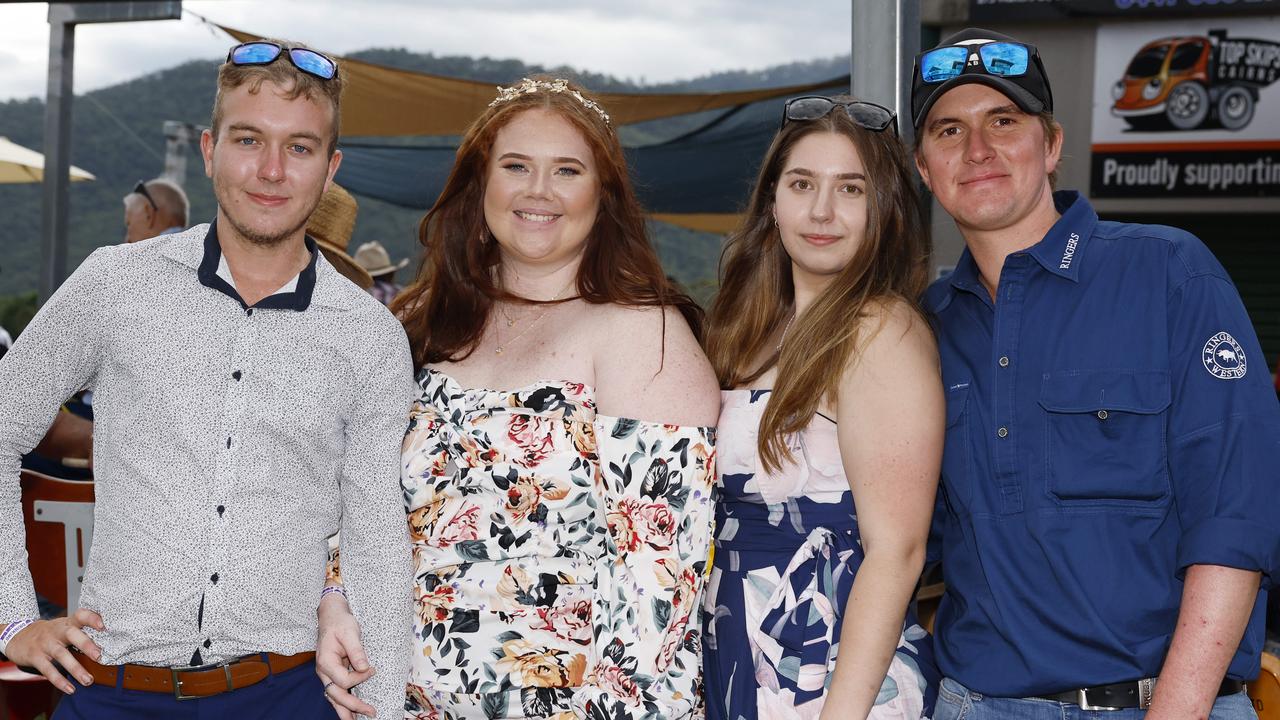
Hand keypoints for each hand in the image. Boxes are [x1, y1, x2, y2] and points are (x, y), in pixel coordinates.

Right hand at [4, 609, 104, 693]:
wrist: (17, 635)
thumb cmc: (49, 633)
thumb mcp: (63, 626)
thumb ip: (81, 631)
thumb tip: (108, 642)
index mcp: (67, 623)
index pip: (80, 615)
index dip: (91, 618)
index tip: (104, 625)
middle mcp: (56, 631)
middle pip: (72, 634)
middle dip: (86, 645)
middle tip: (99, 657)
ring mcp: (45, 644)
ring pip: (61, 655)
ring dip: (76, 669)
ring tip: (88, 680)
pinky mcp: (35, 657)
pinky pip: (48, 670)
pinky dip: (59, 681)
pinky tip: (70, 689)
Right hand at [316, 592, 375, 718]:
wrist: (332, 617)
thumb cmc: (340, 623)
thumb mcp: (350, 632)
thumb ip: (356, 651)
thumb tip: (365, 668)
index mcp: (326, 661)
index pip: (343, 680)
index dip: (360, 678)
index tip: (372, 669)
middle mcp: (323, 671)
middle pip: (336, 695)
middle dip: (352, 706)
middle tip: (371, 712)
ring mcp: (327, 674)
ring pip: (333, 697)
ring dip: (345, 710)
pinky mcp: (333, 674)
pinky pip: (336, 692)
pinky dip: (343, 703)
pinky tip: (351, 711)